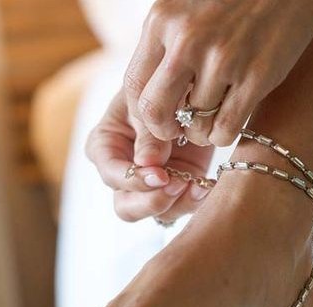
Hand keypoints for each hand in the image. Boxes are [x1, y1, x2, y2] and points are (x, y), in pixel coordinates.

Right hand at [86, 90, 214, 222]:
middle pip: (126, 206)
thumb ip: (147, 133)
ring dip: (177, 203)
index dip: (133, 180)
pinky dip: (194, 200)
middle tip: (177, 186)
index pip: (112, 174)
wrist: (188, 88)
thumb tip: (147, 164)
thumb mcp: (149, 102)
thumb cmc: (159, 87)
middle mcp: (124, 171)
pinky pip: (182, 206)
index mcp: (106, 147)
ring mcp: (150, 184)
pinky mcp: (176, 188)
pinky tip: (205, 186)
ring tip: (196, 186)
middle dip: (152, 202)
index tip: (160, 175)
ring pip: (155, 213)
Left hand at [123, 0, 312, 146]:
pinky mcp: (257, 77)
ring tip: (208, 122)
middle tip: (178, 129)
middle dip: (164, 131)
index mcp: (163, 20)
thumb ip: (163, 46)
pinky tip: (227, 124)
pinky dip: (222, 136)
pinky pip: (226, 129)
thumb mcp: (184, 8)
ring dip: (200, 133)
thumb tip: (145, 97)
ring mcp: (224, 60)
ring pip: (195, 125)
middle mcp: (188, 40)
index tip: (155, 121)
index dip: (141, 113)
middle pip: (156, 111)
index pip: (134, 85)